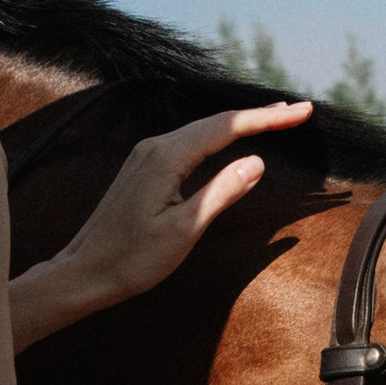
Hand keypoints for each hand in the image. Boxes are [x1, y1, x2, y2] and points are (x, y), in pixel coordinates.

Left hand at [9, 99, 315, 351]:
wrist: (84, 272)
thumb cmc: (131, 259)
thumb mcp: (184, 230)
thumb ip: (221, 192)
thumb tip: (256, 162)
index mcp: (167, 157)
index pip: (228, 127)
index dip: (268, 118)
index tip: (301, 112)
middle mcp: (155, 146)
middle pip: (217, 121)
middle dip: (260, 115)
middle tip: (299, 113)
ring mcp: (146, 155)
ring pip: (202, 130)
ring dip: (240, 124)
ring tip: (274, 121)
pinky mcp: (143, 167)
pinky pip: (188, 142)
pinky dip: (217, 138)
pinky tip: (231, 140)